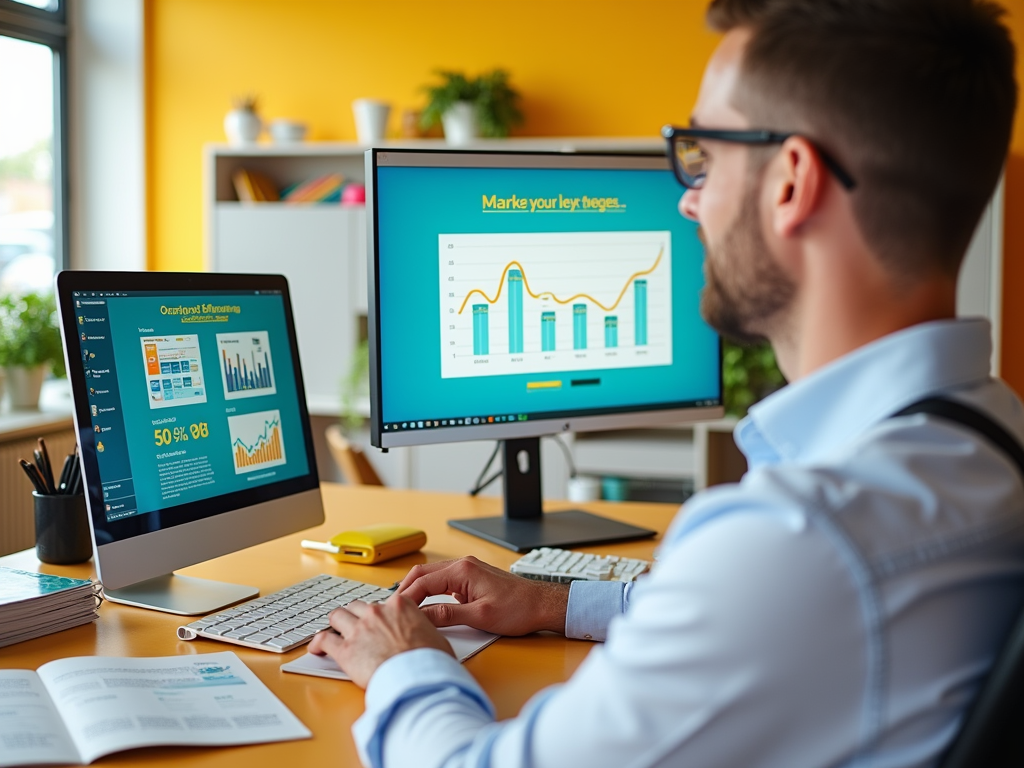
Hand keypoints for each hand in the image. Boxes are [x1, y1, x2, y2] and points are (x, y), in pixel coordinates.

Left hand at [308, 594, 453, 688]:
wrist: (416, 678)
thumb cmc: (429, 661)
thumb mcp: (435, 637)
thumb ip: (423, 629)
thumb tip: (425, 636)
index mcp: (400, 606)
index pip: (385, 601)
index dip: (382, 612)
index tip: (380, 619)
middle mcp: (376, 613)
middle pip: (358, 606)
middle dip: (357, 616)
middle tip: (358, 626)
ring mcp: (359, 630)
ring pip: (337, 616)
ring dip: (336, 624)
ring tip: (336, 632)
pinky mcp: (345, 650)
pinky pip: (324, 640)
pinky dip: (318, 643)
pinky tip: (318, 649)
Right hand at [398, 556, 569, 636]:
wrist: (542, 605)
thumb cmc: (518, 609)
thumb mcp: (480, 616)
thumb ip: (448, 615)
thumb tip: (421, 617)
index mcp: (463, 570)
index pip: (423, 581)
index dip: (406, 597)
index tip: (394, 611)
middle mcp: (463, 566)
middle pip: (423, 574)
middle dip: (406, 590)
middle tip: (392, 609)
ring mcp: (468, 571)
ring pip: (432, 577)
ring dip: (417, 590)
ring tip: (404, 608)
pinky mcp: (472, 579)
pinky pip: (443, 582)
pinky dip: (430, 592)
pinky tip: (425, 605)